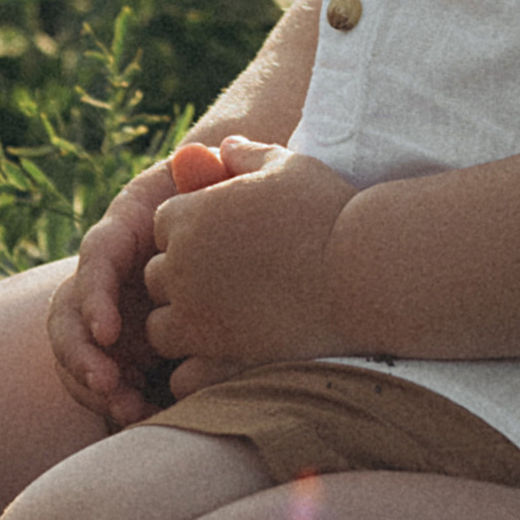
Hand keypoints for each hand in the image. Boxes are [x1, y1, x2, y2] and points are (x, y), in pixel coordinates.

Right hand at [46, 138, 230, 418]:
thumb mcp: (215, 178)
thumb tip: (197, 157)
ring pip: (81, 350)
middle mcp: (108, 271)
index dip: (94, 295)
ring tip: (130, 408)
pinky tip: (145, 415)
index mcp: (125, 227)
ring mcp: (112, 308)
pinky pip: (108, 374)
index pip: (94, 257)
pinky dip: (120, 397)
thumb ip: (205, 172)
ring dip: (95, 383)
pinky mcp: (127, 342)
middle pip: (69, 313)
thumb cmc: (223, 193)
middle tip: (109, 384)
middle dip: (80, 352)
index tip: (109, 331)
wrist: (229, 219)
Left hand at [142, 142, 365, 393]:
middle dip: (185, 279)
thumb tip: (229, 146)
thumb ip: (248, 155)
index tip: (225, 240)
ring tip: (228, 322)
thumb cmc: (330, 211)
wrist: (363, 270)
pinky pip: (182, 373)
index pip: (163, 226)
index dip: (191, 232)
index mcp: (190, 216)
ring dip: (186, 324)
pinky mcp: (219, 357)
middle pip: (157, 277)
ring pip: (160, 327)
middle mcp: (182, 266)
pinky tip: (229, 356)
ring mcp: (196, 316)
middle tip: (230, 282)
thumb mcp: (287, 167)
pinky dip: (197, 369)